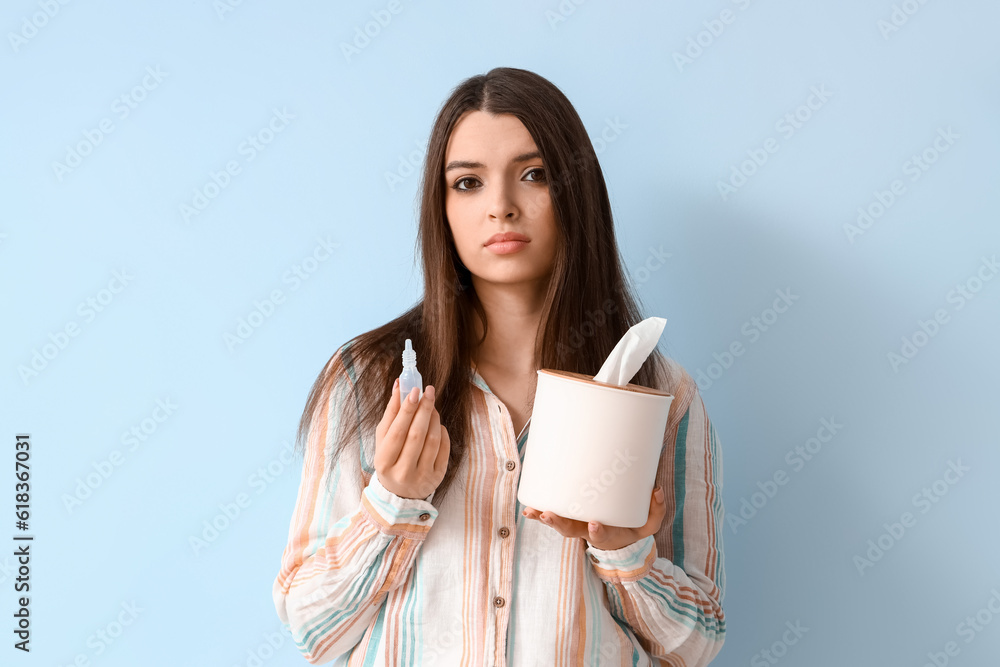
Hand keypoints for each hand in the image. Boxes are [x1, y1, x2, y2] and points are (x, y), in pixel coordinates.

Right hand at [373, 379, 449, 499]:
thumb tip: (399, 386)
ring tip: (431, 406)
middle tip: (429, 391)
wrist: (400, 492)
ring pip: (433, 440)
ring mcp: (422, 477)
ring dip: (434, 418)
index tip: (415, 390)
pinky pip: (444, 449)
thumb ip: (390, 414)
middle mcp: (403, 472)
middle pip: (417, 435)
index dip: (407, 410)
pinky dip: (442, 432)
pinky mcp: (438, 477)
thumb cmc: (390, 458)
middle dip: (424, 409)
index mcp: (384, 462)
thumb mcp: (383, 439)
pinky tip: (437, 425)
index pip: (398, 431)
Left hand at [522, 486, 665, 550]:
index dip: (598, 531)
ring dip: (544, 518)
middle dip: (558, 524)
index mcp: (607, 534)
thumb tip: (657, 490)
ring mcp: (576, 525)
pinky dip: (539, 513)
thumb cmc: (632, 528)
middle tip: (548, 515)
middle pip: (571, 531)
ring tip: (532, 512)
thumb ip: (656, 510)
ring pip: (558, 524)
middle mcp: (587, 531)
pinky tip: (528, 507)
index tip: (595, 524)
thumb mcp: (648, 524)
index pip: (601, 534)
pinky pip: (552, 515)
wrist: (619, 539)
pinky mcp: (569, 516)